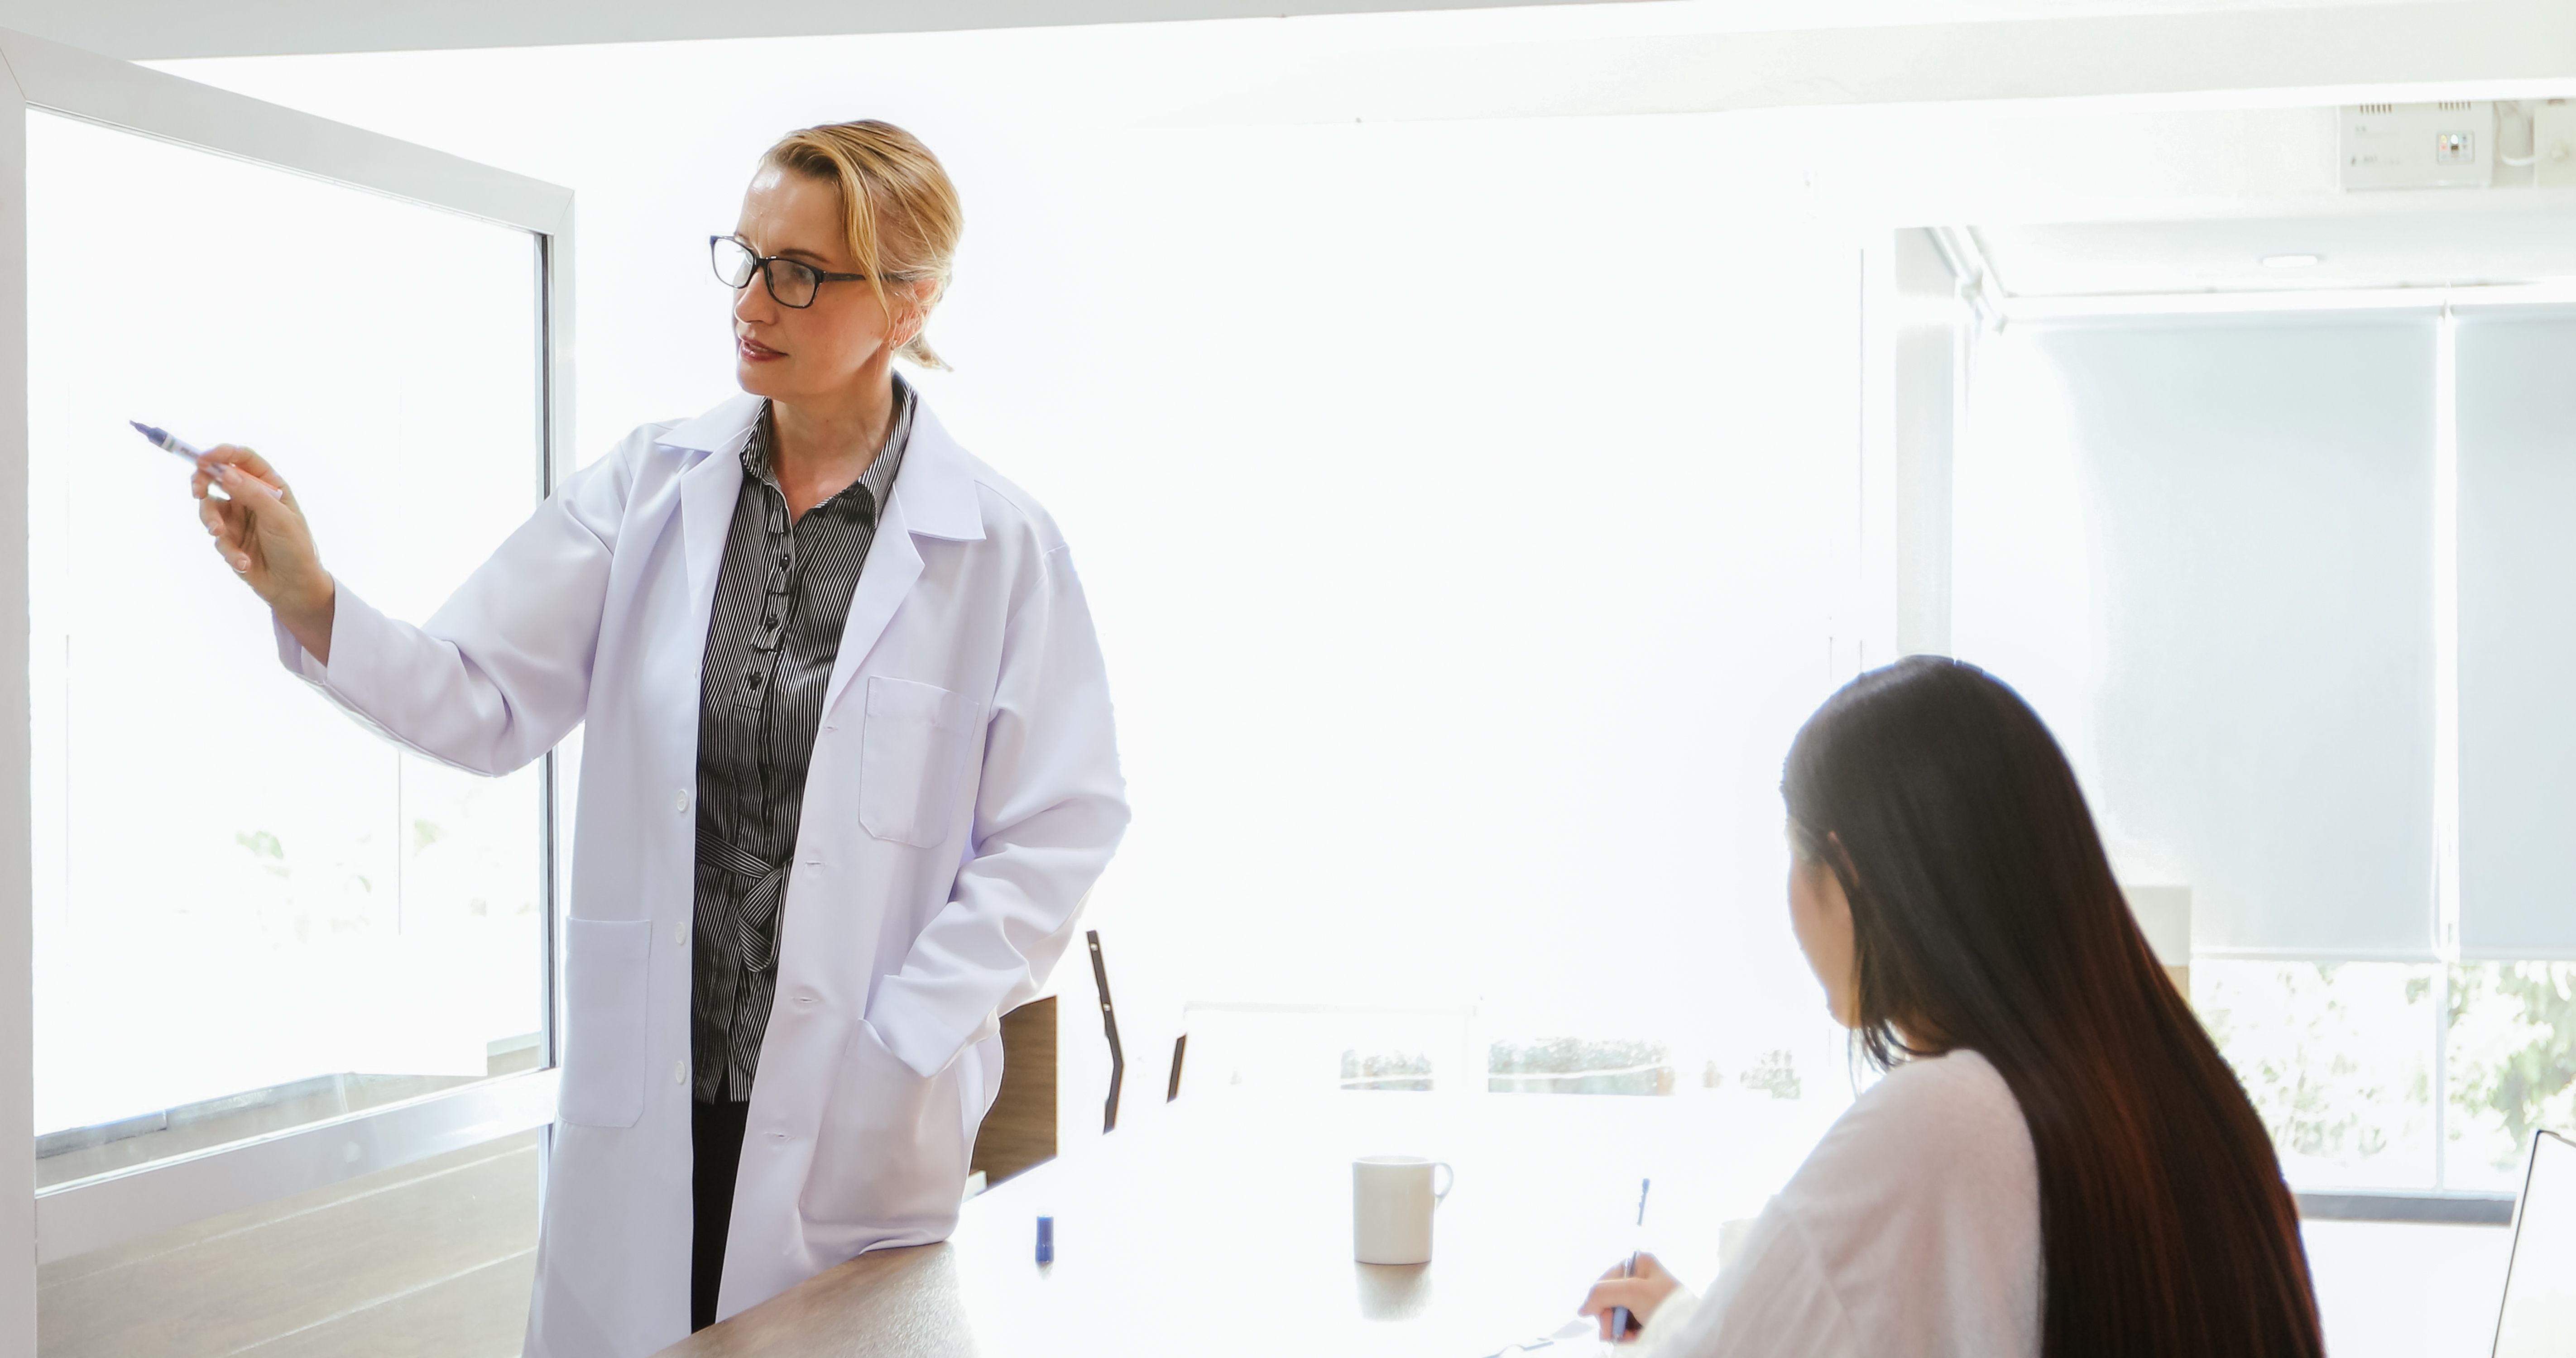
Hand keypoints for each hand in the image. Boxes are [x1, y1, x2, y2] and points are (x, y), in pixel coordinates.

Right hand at [191, 444, 334, 662]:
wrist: (294, 587)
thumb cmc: (295, 548)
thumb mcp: (278, 519)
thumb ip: (251, 494)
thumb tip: (224, 472)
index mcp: (270, 486)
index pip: (243, 459)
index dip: (222, 454)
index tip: (202, 459)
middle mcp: (252, 498)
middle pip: (217, 478)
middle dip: (202, 482)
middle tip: (197, 492)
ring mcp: (238, 518)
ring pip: (209, 508)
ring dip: (210, 520)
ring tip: (220, 535)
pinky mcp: (229, 539)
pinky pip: (216, 538)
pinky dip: (228, 550)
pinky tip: (244, 563)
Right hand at [1579, 1252, 1678, 1342]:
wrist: (1691, 1330)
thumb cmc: (1667, 1305)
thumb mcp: (1633, 1291)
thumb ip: (1601, 1293)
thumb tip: (1582, 1309)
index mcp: (1638, 1263)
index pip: (1604, 1281)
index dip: (1600, 1300)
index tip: (1604, 1318)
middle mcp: (1640, 1278)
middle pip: (1608, 1299)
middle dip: (1610, 1318)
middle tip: (1615, 1333)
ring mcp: (1643, 1299)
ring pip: (1616, 1315)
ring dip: (1618, 1329)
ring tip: (1629, 1337)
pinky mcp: (1647, 1317)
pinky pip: (1626, 1325)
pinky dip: (1627, 1335)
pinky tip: (1634, 1339)